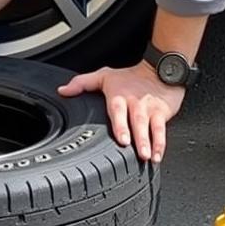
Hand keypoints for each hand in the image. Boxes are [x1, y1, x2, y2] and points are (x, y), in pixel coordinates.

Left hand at [57, 62, 184, 163]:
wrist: (160, 68)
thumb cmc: (131, 76)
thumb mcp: (105, 76)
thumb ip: (82, 83)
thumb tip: (63, 91)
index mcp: (119, 96)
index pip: (118, 109)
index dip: (119, 124)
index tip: (121, 138)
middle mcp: (135, 103)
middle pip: (136, 120)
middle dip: (136, 135)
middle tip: (133, 148)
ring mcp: (149, 109)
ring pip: (150, 126)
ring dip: (149, 142)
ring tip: (147, 156)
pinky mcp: (162, 113)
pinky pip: (161, 129)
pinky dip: (160, 143)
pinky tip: (157, 156)